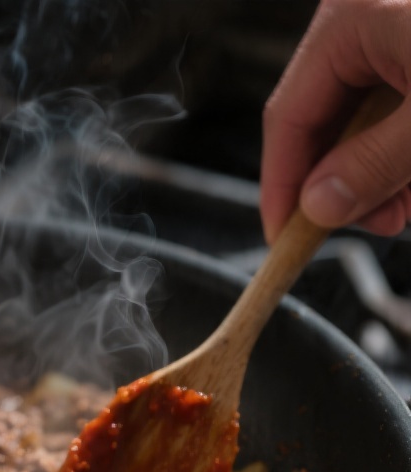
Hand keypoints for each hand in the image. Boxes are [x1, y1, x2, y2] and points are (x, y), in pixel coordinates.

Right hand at [261, 0, 410, 241]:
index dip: (281, 187)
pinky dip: (401, 148)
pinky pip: (392, 109)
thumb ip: (375, 162)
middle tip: (381, 222)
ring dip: (382, 172)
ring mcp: (389, 34)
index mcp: (346, 22)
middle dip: (349, 183)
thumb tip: (319, 206)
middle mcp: (360, 24)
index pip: (287, 117)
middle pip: (324, 124)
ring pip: (362, 124)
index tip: (283, 240)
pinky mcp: (409, 50)